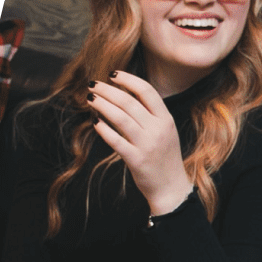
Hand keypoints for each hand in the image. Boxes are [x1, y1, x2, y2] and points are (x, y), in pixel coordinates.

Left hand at [89, 72, 191, 216]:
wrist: (171, 187)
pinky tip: (94, 122)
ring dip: (102, 105)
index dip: (128, 80)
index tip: (112, 74)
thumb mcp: (165, 131)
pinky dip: (103, 129)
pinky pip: (115, 140)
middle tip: (93, 85)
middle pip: (129, 102)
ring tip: (90, 99)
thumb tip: (123, 94)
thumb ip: (149, 114)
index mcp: (166, 119)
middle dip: (108, 90)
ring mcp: (147, 145)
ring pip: (120, 118)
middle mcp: (158, 129)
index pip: (147, 91)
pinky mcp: (136, 159)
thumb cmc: (164, 157)